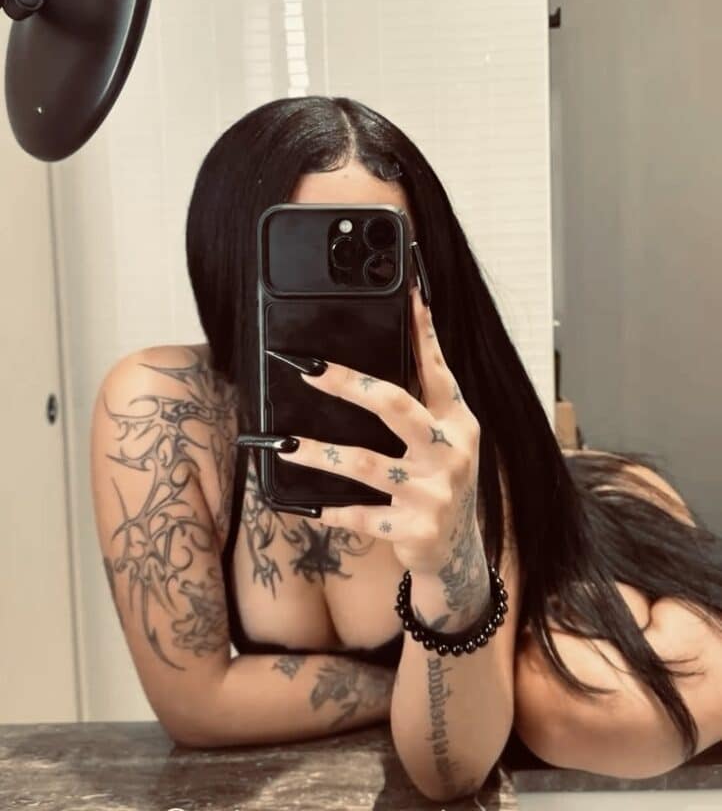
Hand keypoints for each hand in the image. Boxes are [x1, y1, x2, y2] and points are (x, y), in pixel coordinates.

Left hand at [273, 284, 482, 575]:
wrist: (458, 553)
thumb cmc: (439, 481)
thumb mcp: (442, 439)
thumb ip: (421, 402)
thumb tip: (387, 351)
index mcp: (458, 422)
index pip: (437, 369)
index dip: (424, 331)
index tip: (410, 293)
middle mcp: (451, 452)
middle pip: (395, 406)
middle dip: (348, 384)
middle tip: (308, 369)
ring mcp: (433, 493)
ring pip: (363, 463)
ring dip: (318, 453)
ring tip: (283, 444)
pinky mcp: (414, 530)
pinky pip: (359, 515)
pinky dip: (328, 510)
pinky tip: (303, 504)